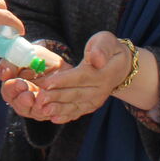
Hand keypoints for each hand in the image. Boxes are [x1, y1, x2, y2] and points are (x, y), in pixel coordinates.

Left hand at [0, 31, 131, 123]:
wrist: (121, 66)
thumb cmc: (109, 49)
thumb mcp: (107, 41)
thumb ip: (102, 48)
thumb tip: (97, 59)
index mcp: (103, 73)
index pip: (81, 77)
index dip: (64, 80)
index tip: (46, 83)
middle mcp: (101, 89)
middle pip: (76, 94)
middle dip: (56, 97)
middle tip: (38, 98)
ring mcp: (96, 100)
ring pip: (76, 105)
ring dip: (58, 109)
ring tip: (42, 110)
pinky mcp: (91, 105)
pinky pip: (78, 112)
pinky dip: (66, 116)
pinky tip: (53, 119)